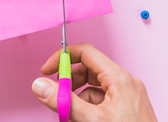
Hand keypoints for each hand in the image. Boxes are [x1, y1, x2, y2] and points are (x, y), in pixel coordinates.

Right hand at [31, 43, 157, 121]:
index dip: (63, 58)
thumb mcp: (92, 119)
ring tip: (69, 115)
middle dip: (69, 83)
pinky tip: (82, 120)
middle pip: (88, 70)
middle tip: (56, 96)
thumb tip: (40, 86)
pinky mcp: (127, 108)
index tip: (47, 70)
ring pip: (94, 88)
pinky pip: (103, 100)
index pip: (86, 52)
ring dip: (77, 99)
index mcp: (118, 77)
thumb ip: (64, 102)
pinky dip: (89, 108)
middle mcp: (125, 82)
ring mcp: (127, 95)